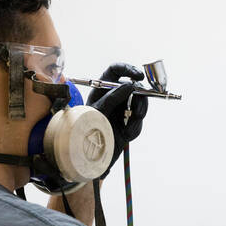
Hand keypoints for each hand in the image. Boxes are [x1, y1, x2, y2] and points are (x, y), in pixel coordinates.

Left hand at [86, 63, 148, 178]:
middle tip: (139, 110)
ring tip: (131, 125)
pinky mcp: (128, 124)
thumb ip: (112, 97)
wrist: (89, 156)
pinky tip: (126, 135)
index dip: (127, 69)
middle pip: (134, 87)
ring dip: (140, 113)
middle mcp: (113, 97)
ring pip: (140, 104)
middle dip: (140, 96)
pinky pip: (139, 122)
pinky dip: (135, 128)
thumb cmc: (85, 130)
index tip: (138, 76)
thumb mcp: (97, 111)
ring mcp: (122, 110)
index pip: (115, 71)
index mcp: (101, 89)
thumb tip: (130, 85)